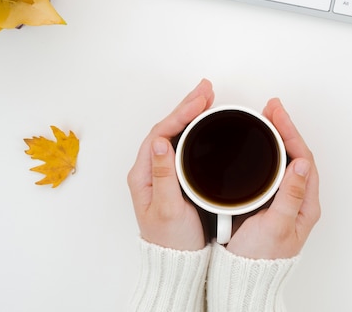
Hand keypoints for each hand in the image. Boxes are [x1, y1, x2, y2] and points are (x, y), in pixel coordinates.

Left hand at [127, 79, 214, 250]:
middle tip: (206, 89)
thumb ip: (165, 175)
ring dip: (190, 114)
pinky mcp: (174, 177)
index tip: (200, 102)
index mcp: (144, 174)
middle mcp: (150, 169)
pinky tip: (205, 123)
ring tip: (207, 98)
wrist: (176, 261)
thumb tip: (161, 142)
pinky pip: (182, 144)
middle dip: (186, 106)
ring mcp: (161, 172)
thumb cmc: (172, 240)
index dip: (180, 114)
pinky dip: (194, 129)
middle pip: (167, 128)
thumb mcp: (169, 209)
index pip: (161, 133)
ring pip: (175, 133)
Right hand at [225, 98, 320, 258]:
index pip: (302, 157)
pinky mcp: (270, 201)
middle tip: (270, 108)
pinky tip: (257, 146)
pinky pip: (272, 169)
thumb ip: (290, 195)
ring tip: (265, 119)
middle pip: (295, 153)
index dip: (290, 131)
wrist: (244, 277)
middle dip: (284, 128)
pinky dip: (266, 152)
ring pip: (285, 159)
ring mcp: (284, 199)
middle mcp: (298, 199)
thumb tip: (301, 163)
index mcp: (305, 203)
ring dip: (276, 137)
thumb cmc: (260, 257)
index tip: (275, 113)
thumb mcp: (275, 225)